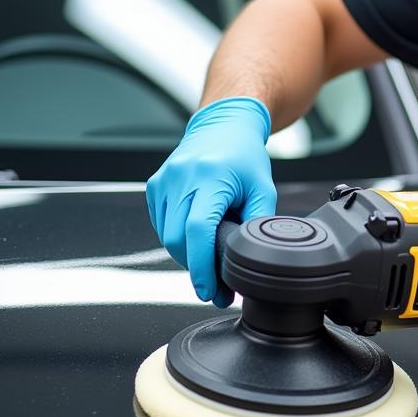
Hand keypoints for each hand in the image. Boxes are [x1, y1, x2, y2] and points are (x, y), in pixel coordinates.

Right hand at [146, 96, 275, 305]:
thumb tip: (251, 260)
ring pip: (166, 235)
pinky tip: (196, 238)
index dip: (201, 266)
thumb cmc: (246, 157)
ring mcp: (164, 181)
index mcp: (210, 177)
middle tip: (216, 288)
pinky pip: (161, 224)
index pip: (197, 230)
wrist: (223, 125)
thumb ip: (258, 222)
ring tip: (210, 263)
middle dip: (195, 269)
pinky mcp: (155, 185)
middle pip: (177, 239)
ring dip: (186, 255)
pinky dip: (177, 238)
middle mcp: (181, 177)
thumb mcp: (262, 188)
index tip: (209, 290)